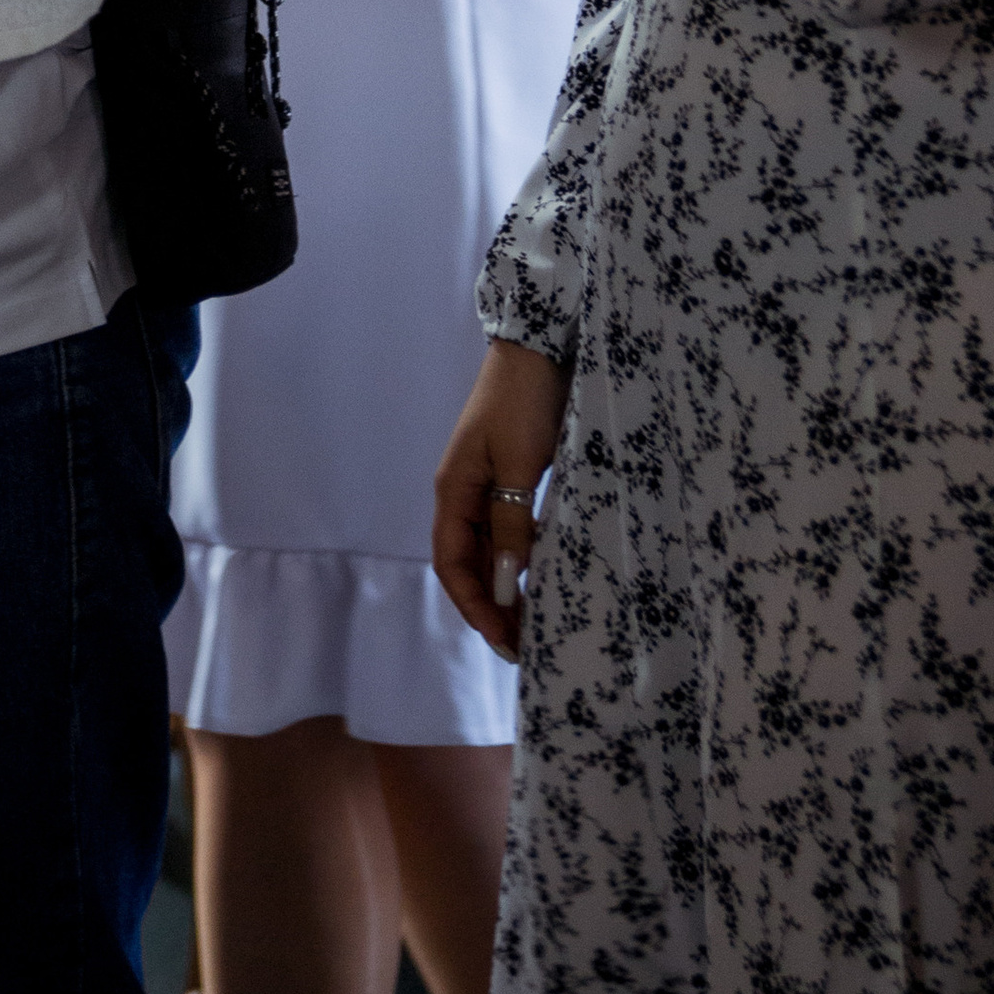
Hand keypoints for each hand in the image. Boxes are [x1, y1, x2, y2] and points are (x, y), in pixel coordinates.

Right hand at [433, 339, 566, 659]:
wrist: (539, 346)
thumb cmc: (524, 402)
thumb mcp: (518, 466)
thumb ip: (511, 524)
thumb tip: (508, 583)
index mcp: (453, 491)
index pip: (452, 564)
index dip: (474, 605)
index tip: (503, 640)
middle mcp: (463, 493)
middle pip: (468, 563)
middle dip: (490, 607)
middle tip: (523, 647)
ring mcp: (487, 484)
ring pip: (489, 550)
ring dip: (505, 587)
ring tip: (532, 624)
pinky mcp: (512, 476)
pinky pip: (509, 531)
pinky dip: (520, 560)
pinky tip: (541, 578)